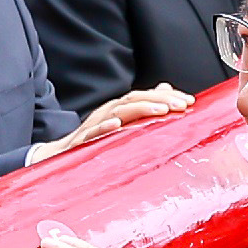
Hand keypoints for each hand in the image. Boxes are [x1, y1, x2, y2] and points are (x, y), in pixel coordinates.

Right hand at [40, 85, 188, 157]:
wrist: (57, 157)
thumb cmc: (92, 141)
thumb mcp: (120, 124)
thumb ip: (142, 108)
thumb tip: (165, 90)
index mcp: (117, 109)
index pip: (144, 95)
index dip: (167, 96)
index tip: (190, 101)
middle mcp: (107, 112)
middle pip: (134, 99)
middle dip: (160, 99)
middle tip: (182, 105)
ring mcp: (94, 125)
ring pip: (118, 111)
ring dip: (141, 108)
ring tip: (162, 110)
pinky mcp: (82, 141)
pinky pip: (93, 132)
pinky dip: (105, 127)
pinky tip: (117, 125)